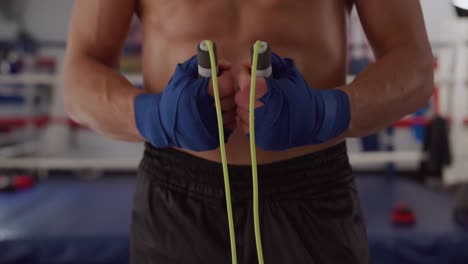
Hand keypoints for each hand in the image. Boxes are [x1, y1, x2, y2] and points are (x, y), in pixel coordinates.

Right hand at [134, 55, 235, 150]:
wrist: (161, 123)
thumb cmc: (174, 95)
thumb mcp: (183, 73)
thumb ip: (202, 62)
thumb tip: (225, 63)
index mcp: (196, 96)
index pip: (226, 84)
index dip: (226, 77)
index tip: (221, 76)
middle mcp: (203, 115)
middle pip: (231, 99)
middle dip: (227, 92)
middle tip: (221, 89)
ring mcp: (209, 130)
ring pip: (232, 113)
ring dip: (228, 106)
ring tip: (217, 102)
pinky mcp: (212, 140)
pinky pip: (230, 125)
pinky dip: (226, 119)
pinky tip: (216, 114)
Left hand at [235, 52, 350, 150]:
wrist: (316, 122)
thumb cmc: (301, 95)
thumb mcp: (288, 73)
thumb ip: (269, 62)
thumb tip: (251, 57)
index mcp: (273, 95)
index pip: (245, 84)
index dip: (245, 77)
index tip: (249, 73)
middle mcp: (266, 114)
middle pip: (240, 99)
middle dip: (245, 91)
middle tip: (255, 89)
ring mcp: (262, 130)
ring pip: (241, 113)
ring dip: (246, 106)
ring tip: (260, 103)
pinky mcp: (261, 140)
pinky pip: (245, 126)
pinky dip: (250, 119)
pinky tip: (262, 115)